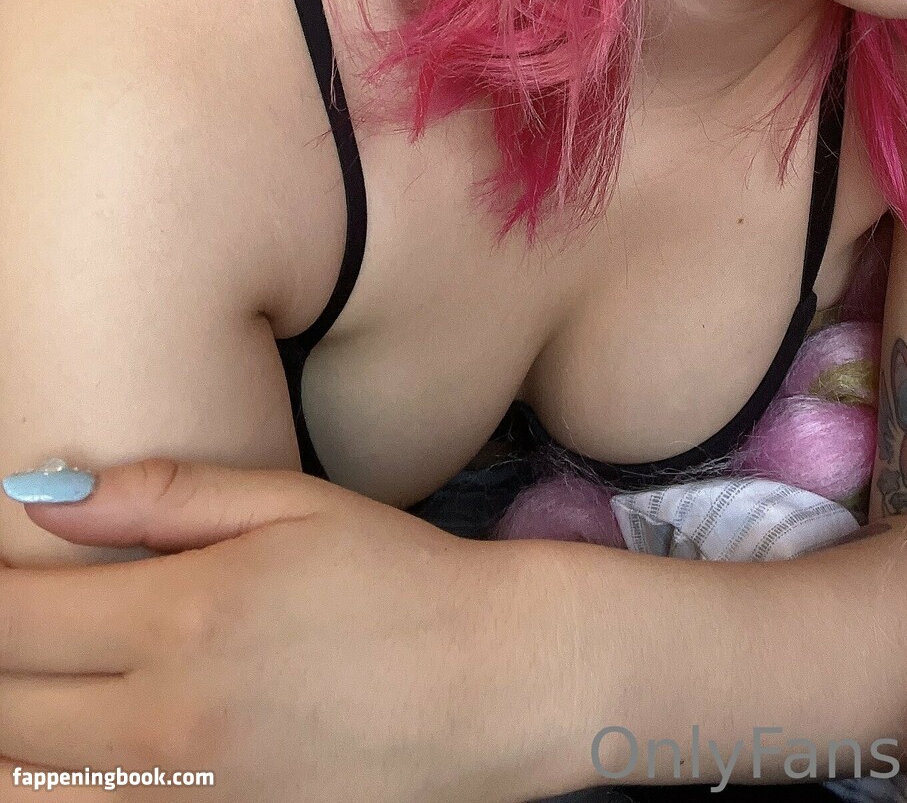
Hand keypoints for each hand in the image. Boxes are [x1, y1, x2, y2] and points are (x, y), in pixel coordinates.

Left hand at [0, 458, 587, 801]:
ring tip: (31, 687)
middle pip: (1, 711)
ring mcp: (190, 793)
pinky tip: (71, 749)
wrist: (496, 683)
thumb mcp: (291, 504)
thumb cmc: (400, 576)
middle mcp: (168, 719)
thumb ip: (165, 496)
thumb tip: (40, 494)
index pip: (12, 620)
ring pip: (26, 789)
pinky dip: (56, 790)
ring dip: (8, 738)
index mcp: (184, 617)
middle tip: (15, 621)